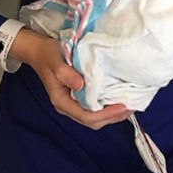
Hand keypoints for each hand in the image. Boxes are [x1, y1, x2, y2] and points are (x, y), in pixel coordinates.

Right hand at [10, 28, 131, 129]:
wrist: (40, 51)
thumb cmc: (48, 56)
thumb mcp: (56, 62)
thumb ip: (66, 74)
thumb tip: (81, 85)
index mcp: (62, 101)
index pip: (86, 116)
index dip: (106, 114)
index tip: (122, 106)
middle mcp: (69, 105)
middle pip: (93, 121)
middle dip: (113, 117)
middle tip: (132, 107)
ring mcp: (74, 102)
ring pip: (96, 116)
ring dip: (113, 114)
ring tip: (130, 105)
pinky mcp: (80, 96)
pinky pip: (95, 106)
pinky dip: (109, 106)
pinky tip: (120, 99)